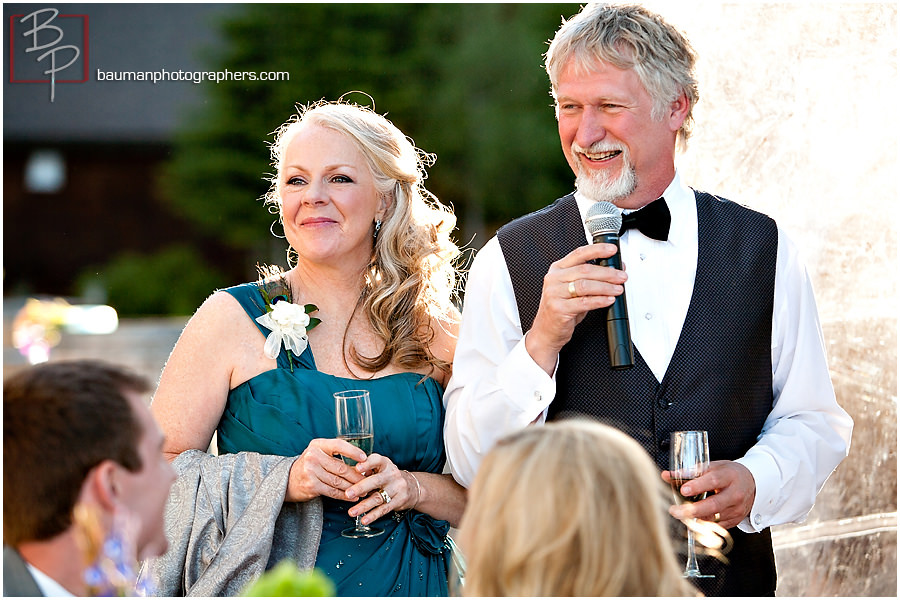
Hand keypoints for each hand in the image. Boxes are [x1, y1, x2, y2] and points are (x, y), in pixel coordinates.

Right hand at [285, 438, 365, 502]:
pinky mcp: (311, 486)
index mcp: (317, 445)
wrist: (287, 480)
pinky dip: (344, 495)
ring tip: (363, 490)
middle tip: (368, 479)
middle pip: (341, 467)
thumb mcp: (318, 453)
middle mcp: (313, 456)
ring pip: (338, 481)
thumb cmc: (309, 466)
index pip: (338, 445)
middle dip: (357, 475)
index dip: (353, 451)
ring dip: (353, 487)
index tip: (365, 458)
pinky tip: (352, 497)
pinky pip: (333, 491)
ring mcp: (311, 472)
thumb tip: (361, 462)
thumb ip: (334, 455)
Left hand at [344, 454, 417, 524]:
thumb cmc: (389, 477)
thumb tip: (348, 474)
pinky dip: (373, 515)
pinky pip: (384, 509)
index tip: (357, 468)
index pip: (376, 460)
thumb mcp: (380, 468)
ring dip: (364, 506)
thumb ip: (366, 471)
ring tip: (352, 512)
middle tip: (348, 494)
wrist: (412, 487)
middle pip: (376, 481)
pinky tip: (364, 520)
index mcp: (385, 463)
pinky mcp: (399, 501)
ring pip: (378, 498)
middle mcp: (392, 474)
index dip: (367, 464)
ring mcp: (397, 488)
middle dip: (360, 488)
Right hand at [526, 243, 626, 374]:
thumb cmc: (561, 308)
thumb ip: (591, 278)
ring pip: (585, 285)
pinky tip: (609, 300)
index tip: (612, 250)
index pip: (579, 254)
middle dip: (608, 273)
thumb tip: (615, 269)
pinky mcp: (558, 308)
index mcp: (557, 269)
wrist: (546, 331)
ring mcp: (554, 293)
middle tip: (621, 276)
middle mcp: (554, 279)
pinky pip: (584, 302)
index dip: (597, 250)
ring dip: (606, 287)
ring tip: (618, 289)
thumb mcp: (574, 290)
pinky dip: (599, 300)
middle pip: (585, 270)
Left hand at [662, 460, 755, 528]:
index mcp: (729, 476)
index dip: (698, 486)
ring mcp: (736, 509)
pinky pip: (716, 525)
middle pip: (714, 504)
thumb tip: (667, 475)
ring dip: (695, 518)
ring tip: (680, 513)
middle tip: (675, 510)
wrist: (753, 483)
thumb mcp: (713, 466)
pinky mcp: (735, 520)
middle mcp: (735, 494)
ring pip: (714, 518)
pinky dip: (703, 523)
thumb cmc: (729, 473)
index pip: (713, 481)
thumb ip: (690, 471)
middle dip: (693, 509)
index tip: (683, 490)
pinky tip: (693, 519)